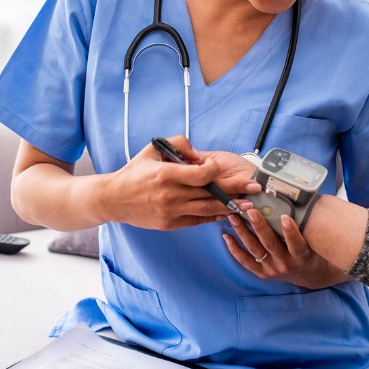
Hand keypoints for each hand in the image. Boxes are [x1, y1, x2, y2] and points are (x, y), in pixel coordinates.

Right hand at [100, 136, 258, 230]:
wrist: (113, 199)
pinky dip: (213, 216)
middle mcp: (171, 195)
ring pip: (208, 210)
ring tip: (249, 204)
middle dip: (236, 190)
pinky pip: (198, 220)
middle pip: (210, 193)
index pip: (202, 174)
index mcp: (167, 175)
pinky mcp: (170, 225)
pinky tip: (227, 212)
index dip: (215, 169)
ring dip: (231, 207)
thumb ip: (179, 143)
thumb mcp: (153, 149)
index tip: (218, 165)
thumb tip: (200, 155)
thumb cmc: (135, 171)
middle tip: (255, 187)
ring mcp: (171, 212)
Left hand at [223, 203, 349, 289]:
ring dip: (243, 232)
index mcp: (302, 256)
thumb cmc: (313, 250)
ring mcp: (273, 269)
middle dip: (260, 226)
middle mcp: (287, 264)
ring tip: (233, 216)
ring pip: (255, 250)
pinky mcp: (263, 273)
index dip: (290, 231)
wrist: (310, 275)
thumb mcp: (315, 240)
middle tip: (251, 210)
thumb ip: (307, 223)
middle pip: (271, 244)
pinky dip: (234, 249)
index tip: (284, 216)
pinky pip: (246, 261)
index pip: (297, 244)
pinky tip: (226, 235)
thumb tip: (300, 195)